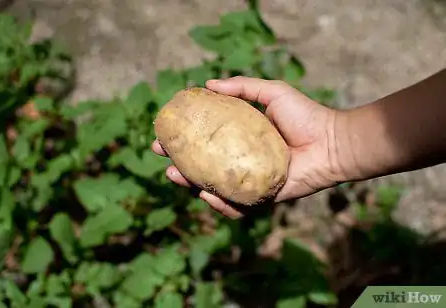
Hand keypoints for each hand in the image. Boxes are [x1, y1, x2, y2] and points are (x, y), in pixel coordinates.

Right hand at [152, 76, 344, 217]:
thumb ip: (241, 86)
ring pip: (214, 188)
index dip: (183, 138)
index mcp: (240, 140)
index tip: (165, 132)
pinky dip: (220, 204)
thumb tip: (206, 83)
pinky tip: (205, 194)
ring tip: (175, 175)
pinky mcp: (262, 199)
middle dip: (179, 163)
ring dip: (191, 185)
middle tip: (162, 155)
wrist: (332, 141)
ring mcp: (250, 182)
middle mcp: (241, 162)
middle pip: (204, 167)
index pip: (206, 141)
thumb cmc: (305, 115)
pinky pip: (236, 206)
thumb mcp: (271, 93)